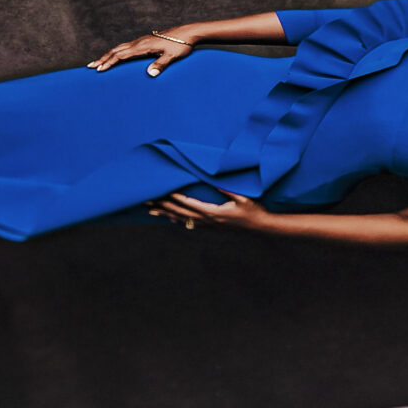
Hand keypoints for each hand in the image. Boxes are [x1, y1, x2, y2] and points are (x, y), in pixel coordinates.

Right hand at [91, 30, 195, 75]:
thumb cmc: (181, 45)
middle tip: (90, 66)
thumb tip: (150, 74)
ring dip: (108, 55)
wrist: (188, 33)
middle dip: (103, 58)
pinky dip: (117, 52)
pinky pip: (126, 47)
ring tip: (99, 62)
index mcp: (143, 46)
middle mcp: (139, 42)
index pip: (121, 55)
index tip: (99, 70)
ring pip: (120, 48)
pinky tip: (116, 56)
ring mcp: (142, 41)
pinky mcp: (145, 41)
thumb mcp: (172, 56)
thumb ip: (161, 64)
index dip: (109, 62)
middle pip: (116, 50)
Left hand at [149, 190, 271, 232]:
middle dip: (163, 206)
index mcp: (213, 213)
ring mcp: (208, 225)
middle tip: (147, 201)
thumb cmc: (253, 210)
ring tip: (151, 211)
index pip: (188, 204)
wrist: (260, 226)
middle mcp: (207, 220)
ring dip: (165, 214)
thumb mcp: (242, 198)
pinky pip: (190, 223)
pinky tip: (170, 217)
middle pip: (180, 213)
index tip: (162, 192)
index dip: (174, 198)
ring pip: (182, 219)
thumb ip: (227, 190)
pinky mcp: (211, 226)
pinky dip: (177, 220)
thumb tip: (214, 181)